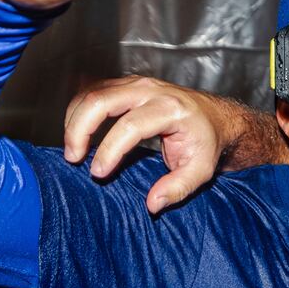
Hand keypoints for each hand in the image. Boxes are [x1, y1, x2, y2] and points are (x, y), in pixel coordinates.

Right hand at [64, 76, 246, 213]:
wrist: (215, 117)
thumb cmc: (206, 142)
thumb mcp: (201, 170)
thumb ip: (178, 188)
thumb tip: (152, 203)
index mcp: (171, 109)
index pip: (130, 127)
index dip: (110, 151)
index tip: (98, 173)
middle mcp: (152, 90)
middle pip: (102, 100)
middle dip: (79, 129)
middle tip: (73, 158)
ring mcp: (138, 84)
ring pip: (92, 93)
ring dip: (74, 120)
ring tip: (74, 150)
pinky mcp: (127, 84)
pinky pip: (94, 91)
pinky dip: (80, 111)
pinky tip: (78, 133)